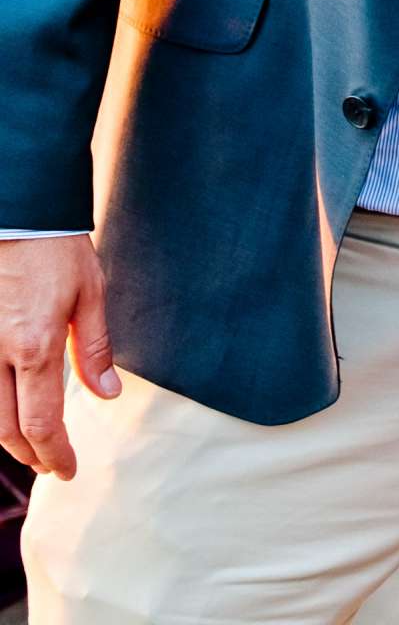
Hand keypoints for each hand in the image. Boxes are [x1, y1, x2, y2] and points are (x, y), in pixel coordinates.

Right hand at [0, 235, 118, 478]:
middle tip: (49, 462)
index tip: (68, 470)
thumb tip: (108, 395)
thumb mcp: (89, 292)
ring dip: (5, 436)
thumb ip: (95, 348)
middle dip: (29, 454)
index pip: (41, 424)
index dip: (55, 454)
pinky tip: (6, 408)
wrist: (16, 208)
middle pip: (5, 429)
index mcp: (34, 347)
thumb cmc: (54, 246)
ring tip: (29, 443)